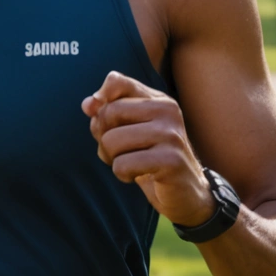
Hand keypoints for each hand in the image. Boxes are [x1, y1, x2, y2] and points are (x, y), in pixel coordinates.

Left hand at [83, 71, 214, 227]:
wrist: (186, 193)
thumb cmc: (151, 158)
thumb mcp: (130, 130)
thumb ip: (107, 112)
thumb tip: (88, 104)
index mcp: (158, 99)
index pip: (117, 82)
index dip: (100, 100)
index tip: (98, 116)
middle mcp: (167, 110)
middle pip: (109, 113)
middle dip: (103, 137)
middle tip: (119, 151)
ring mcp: (171, 134)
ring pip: (111, 140)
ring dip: (112, 159)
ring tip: (131, 164)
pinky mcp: (170, 160)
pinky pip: (122, 165)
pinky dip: (123, 175)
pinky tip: (141, 176)